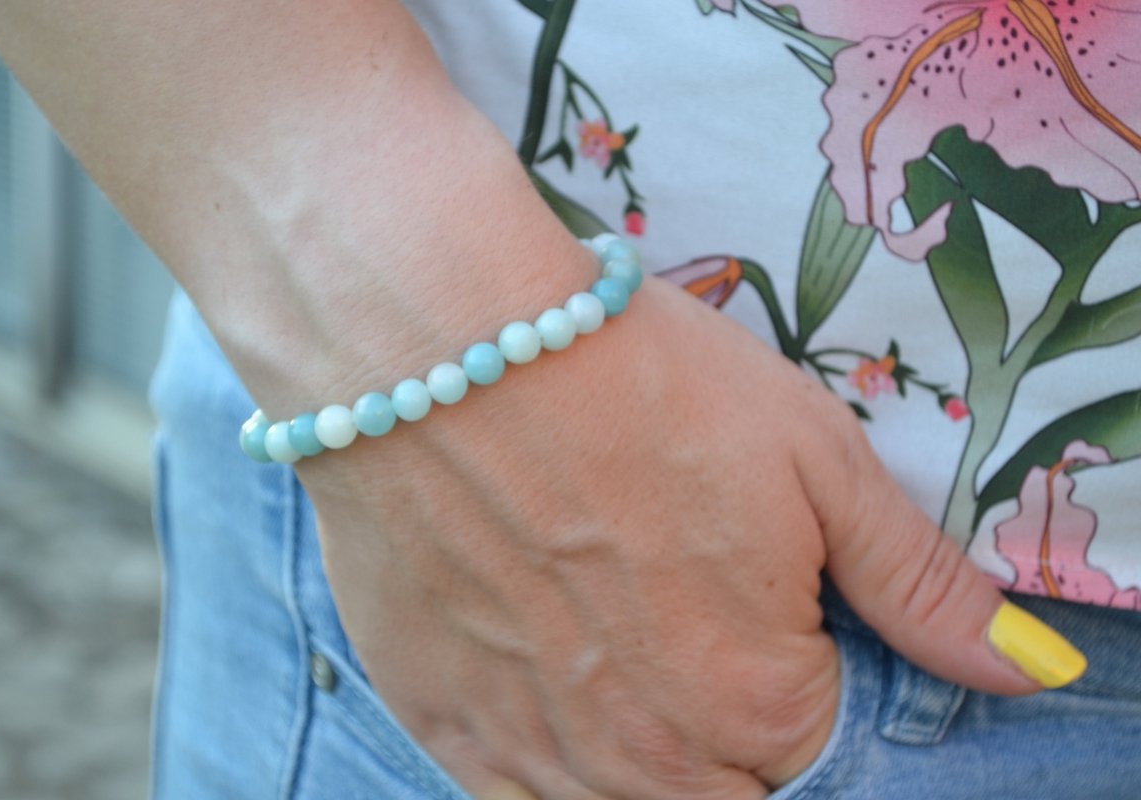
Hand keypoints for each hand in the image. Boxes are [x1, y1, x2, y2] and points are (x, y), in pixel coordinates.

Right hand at [296, 276, 1073, 799]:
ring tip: (614, 625)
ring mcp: (535, 752)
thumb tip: (1029, 669)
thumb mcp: (813, 460)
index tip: (769, 603)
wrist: (441, 350)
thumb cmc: (638, 386)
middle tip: (682, 604)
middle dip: (729, 722)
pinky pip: (515, 795)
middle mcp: (649, 761)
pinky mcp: (442, 720)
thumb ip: (920, 585)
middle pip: (724, 792)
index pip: (819, 756)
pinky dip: (551, 757)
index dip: (805, 678)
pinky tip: (546, 669)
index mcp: (759, 707)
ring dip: (643, 743)